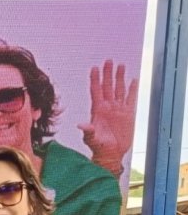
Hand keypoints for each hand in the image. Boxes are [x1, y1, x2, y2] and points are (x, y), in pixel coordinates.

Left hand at [77, 60, 137, 176]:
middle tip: (108, 60)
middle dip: (108, 73)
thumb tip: (80, 125)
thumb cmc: (99, 147)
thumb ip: (88, 131)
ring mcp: (117, 109)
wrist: (110, 154)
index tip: (94, 68)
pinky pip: (131, 98)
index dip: (95, 79)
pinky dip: (132, 89)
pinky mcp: (127, 114)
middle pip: (108, 86)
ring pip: (119, 89)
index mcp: (97, 110)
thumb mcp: (92, 139)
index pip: (96, 91)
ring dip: (120, 77)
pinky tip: (133, 80)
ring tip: (120, 65)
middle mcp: (107, 107)